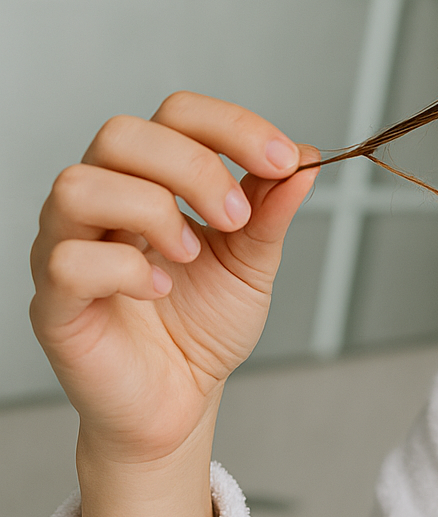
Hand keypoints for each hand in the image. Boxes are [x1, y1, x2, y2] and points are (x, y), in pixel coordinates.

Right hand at [30, 92, 317, 467]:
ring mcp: (68, 248)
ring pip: (79, 185)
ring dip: (152, 210)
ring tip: (192, 254)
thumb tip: (304, 158)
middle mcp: (102, 202)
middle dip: (192, 166)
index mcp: (150, 179)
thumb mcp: (254, 260)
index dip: (232, 126)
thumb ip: (272, 208)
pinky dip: (126, 269)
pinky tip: (160, 290)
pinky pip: (67, 260)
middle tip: (235, 217)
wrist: (181, 401)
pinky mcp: (54, 302)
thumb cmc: (204, 326)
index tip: (283, 160)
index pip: (176, 114)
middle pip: (121, 135)